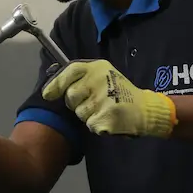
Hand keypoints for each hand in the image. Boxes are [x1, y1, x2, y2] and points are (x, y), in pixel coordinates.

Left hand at [42, 59, 176, 137]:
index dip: (56, 84)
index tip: (47, 95)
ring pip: (80, 113)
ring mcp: (104, 98)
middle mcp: (100, 79)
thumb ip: (81, 79)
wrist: (146, 109)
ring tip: (105, 110)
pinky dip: (97, 126)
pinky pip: (90, 125)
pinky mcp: (107, 116)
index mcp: (98, 67)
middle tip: (94, 103)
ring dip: (88, 116)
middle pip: (70, 96)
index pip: (70, 71)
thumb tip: (48, 91)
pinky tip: (110, 120)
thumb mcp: (103, 76)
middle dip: (76, 104)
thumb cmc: (120, 92)